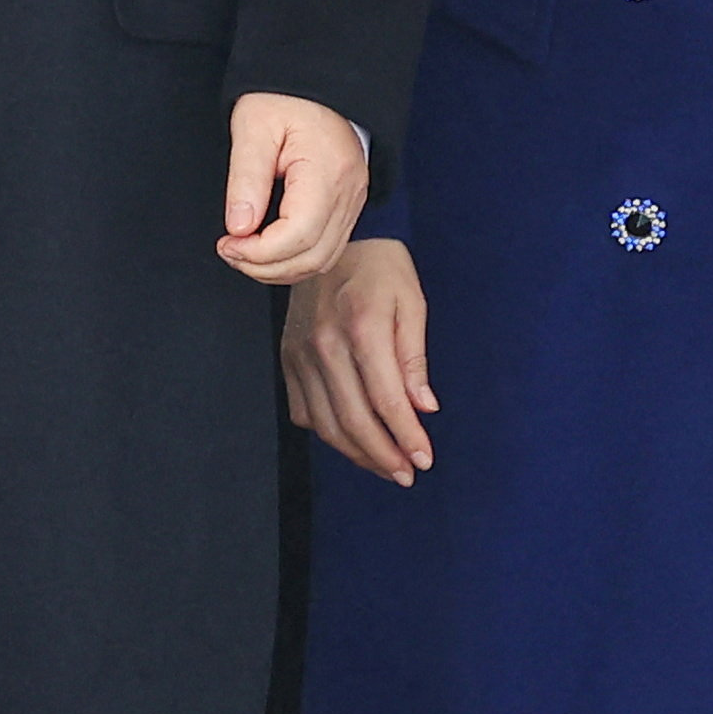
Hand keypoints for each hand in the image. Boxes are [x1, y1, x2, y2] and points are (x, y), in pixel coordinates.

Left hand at [221, 94, 372, 283]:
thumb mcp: (253, 127)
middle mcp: (349, 193)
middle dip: (265, 267)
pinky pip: (326, 248)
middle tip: (229, 252)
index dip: (259, 252)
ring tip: (243, 253)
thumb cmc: (285, 98)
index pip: (298, 235)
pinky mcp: (347, 205)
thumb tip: (238, 228)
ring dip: (280, 268)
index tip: (227, 243)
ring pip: (321, 259)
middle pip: (312, 256)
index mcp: (328, 172)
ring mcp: (353, 201)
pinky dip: (295, 258)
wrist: (318, 80)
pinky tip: (267, 248)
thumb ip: (245, 180)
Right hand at [283, 237, 435, 482]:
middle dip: (384, 456)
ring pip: (326, 424)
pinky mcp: (288, 358)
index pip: (386, 400)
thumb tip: (424, 407)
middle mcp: (325, 345)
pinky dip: (328, 433)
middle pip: (353, 420)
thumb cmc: (379, 267)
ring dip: (357, 453)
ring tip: (385, 465)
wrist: (328, 240)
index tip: (425, 459)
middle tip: (407, 474)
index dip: (407, 436)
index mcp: (362, 327)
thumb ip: (414, 356)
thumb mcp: (411, 301)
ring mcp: (301, 354)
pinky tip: (352, 439)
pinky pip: (304, 411)